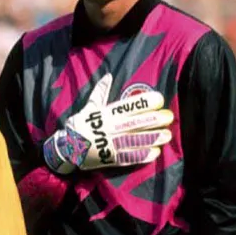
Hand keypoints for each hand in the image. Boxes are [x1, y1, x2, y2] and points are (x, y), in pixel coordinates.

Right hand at [43, 73, 173, 174]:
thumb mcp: (87, 108)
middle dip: (153, 120)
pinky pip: (129, 157)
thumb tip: (108, 76)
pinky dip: (142, 155)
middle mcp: (108, 129)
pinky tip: (156, 152)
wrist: (66, 149)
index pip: (126, 107)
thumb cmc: (79, 126)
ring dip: (152, 138)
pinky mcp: (110, 158)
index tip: (159, 99)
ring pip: (135, 140)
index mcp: (104, 115)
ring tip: (167, 135)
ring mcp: (109, 144)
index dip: (143, 103)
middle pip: (134, 123)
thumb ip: (99, 93)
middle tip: (169, 117)